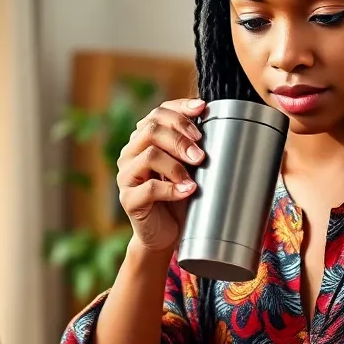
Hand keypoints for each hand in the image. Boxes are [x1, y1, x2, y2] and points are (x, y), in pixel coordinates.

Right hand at [117, 98, 206, 252]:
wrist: (167, 234)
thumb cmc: (180, 197)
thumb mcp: (189, 167)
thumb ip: (194, 146)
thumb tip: (216, 123)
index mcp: (144, 140)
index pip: (158, 112)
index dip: (180, 109)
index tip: (202, 111)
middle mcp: (130, 153)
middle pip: (151, 129)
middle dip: (180, 138)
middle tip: (201, 155)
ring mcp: (127, 176)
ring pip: (149, 155)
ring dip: (177, 164)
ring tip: (194, 177)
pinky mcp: (129, 199)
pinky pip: (149, 188)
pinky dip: (172, 189)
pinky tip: (188, 191)